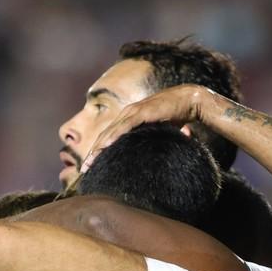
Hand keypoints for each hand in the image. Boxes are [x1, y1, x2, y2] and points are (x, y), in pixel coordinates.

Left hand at [81, 85, 209, 172]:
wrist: (187, 101)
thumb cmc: (174, 116)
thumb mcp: (156, 132)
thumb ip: (148, 141)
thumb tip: (148, 159)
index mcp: (128, 119)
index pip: (109, 137)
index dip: (99, 151)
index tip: (91, 166)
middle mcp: (127, 114)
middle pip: (105, 136)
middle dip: (93, 153)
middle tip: (84, 169)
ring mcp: (133, 112)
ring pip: (111, 132)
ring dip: (99, 147)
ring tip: (90, 161)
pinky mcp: (142, 112)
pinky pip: (125, 126)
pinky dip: (114, 136)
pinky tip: (106, 146)